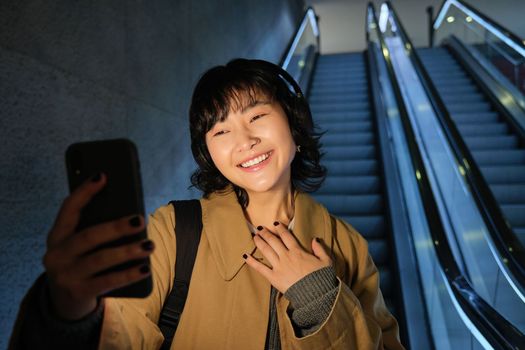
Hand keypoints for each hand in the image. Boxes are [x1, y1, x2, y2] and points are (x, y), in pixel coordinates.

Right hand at [42, 173, 153, 319]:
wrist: (65, 303)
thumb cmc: (81, 263)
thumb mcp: (79, 245)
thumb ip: (94, 228)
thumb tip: (131, 214)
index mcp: (57, 236)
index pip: (68, 209)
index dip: (84, 192)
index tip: (103, 176)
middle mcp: (56, 255)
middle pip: (89, 236)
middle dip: (116, 227)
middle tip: (140, 220)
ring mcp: (65, 275)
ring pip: (101, 259)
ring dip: (128, 251)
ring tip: (149, 245)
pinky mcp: (78, 292)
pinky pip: (108, 282)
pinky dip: (129, 274)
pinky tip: (145, 268)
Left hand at [243, 222, 331, 292]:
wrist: (316, 295)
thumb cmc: (322, 278)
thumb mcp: (326, 261)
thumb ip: (320, 249)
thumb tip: (314, 239)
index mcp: (298, 251)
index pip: (287, 236)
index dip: (280, 228)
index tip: (275, 223)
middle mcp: (286, 256)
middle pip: (273, 241)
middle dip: (266, 233)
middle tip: (260, 228)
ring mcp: (279, 267)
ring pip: (266, 250)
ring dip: (259, 242)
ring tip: (254, 236)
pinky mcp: (273, 277)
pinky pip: (260, 268)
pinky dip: (252, 261)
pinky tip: (245, 255)